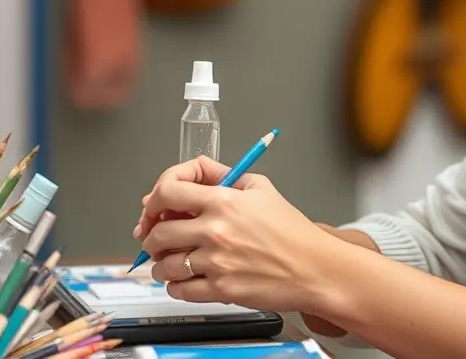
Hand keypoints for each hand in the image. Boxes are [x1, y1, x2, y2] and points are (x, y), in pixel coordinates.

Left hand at [142, 173, 333, 313]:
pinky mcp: (220, 289)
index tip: (153, 205)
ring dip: (161, 263)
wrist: (314, 268)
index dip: (153, 197)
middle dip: (151, 234)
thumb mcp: (261, 187)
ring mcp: (216, 262)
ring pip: (163, 264)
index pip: (168, 190)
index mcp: (224, 200)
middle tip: (156, 236)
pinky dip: (175, 285)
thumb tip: (191, 175)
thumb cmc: (292, 231)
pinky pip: (178, 290)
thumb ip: (223, 175)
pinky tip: (185, 278)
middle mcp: (216, 230)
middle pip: (158, 231)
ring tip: (173, 259)